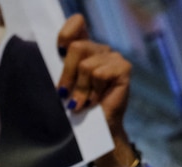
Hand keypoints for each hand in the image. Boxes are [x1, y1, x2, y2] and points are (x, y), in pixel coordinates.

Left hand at [57, 14, 131, 130]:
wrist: (94, 129)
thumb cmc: (77, 107)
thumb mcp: (64, 85)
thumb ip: (61, 68)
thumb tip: (58, 55)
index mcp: (84, 48)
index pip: (76, 23)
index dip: (65, 34)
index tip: (59, 53)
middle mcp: (99, 49)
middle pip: (76, 47)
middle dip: (67, 75)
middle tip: (65, 94)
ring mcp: (113, 57)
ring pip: (86, 65)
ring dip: (81, 89)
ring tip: (82, 102)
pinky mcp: (123, 68)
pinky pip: (99, 74)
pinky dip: (93, 91)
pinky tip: (96, 100)